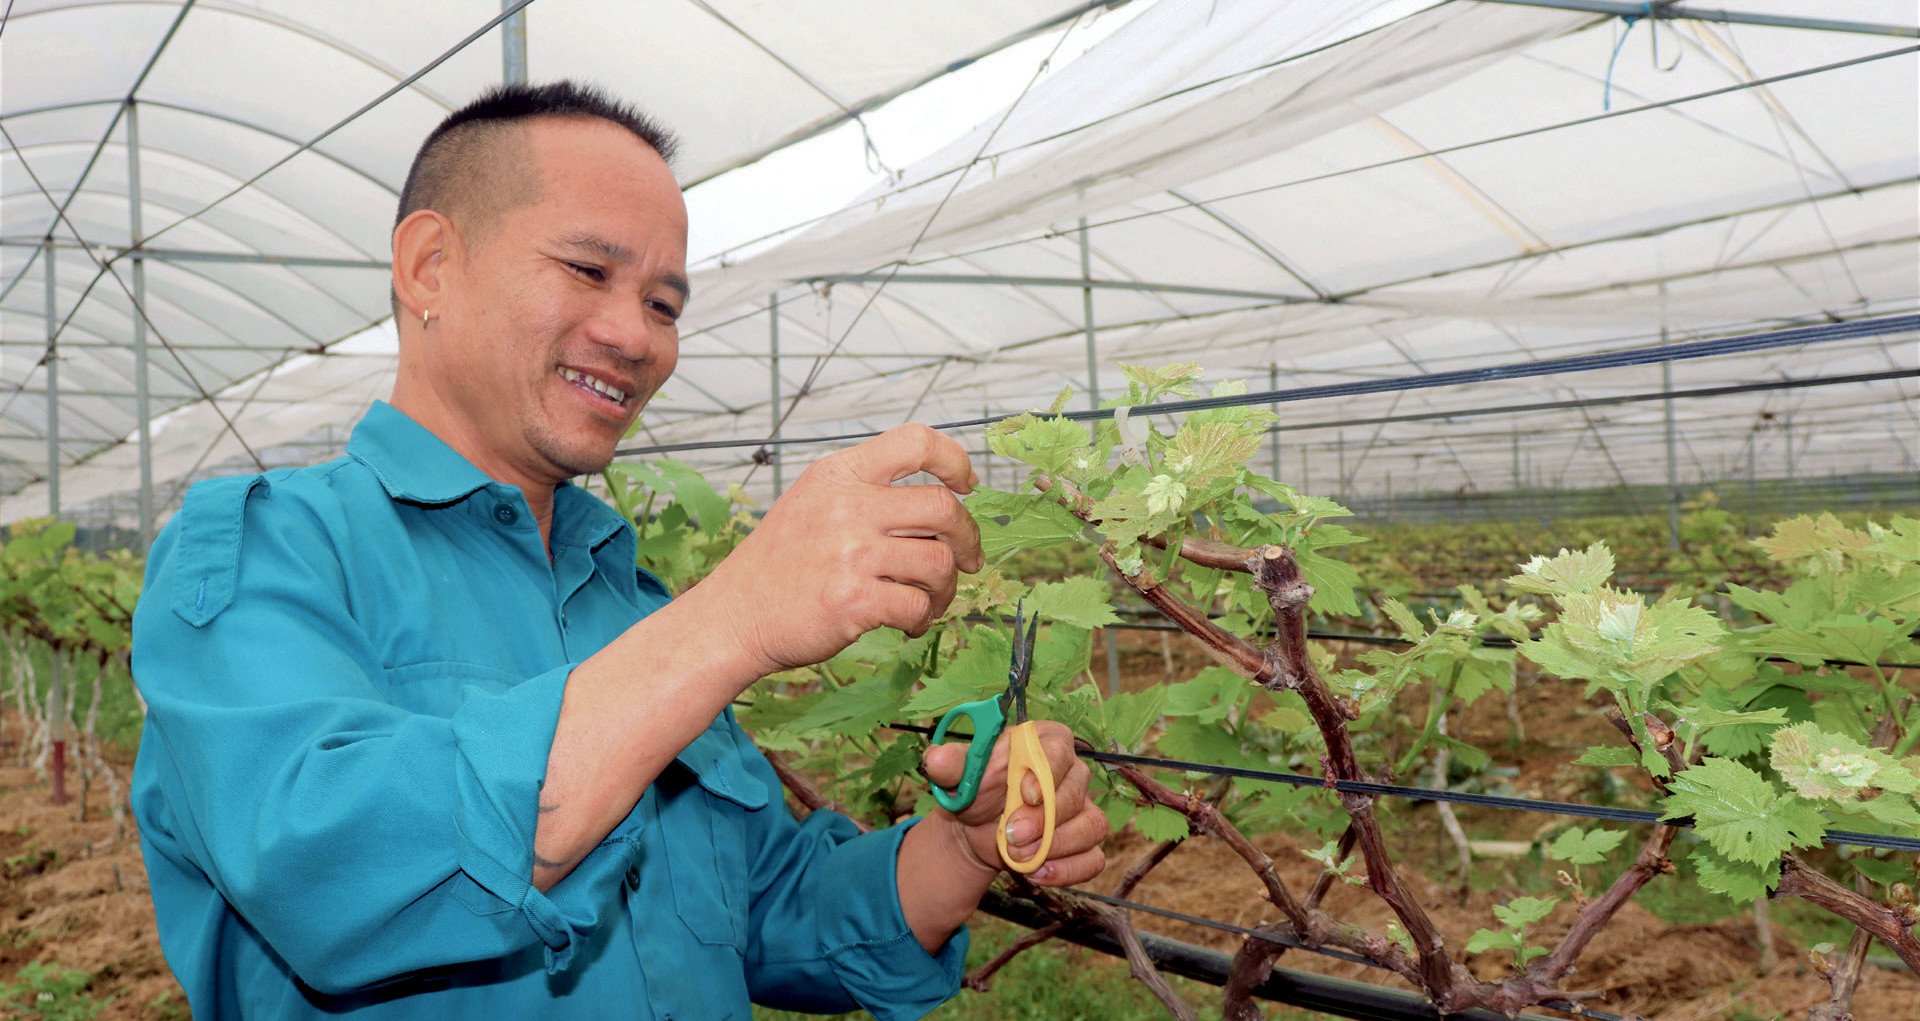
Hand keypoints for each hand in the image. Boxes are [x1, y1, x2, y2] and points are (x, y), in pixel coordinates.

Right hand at [691, 424, 983, 677]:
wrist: (734, 615)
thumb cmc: (781, 564)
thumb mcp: (814, 502)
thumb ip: (868, 491)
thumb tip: (942, 503)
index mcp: (839, 474)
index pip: (916, 442)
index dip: (954, 460)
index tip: (967, 484)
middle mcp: (847, 506)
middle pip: (943, 507)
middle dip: (968, 538)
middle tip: (968, 560)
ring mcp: (850, 553)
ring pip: (939, 563)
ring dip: (945, 588)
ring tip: (927, 600)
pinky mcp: (854, 599)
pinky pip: (918, 605)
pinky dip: (922, 618)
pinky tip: (906, 622)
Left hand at [921, 721, 1108, 885]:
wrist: (978, 826)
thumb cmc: (976, 789)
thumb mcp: (959, 775)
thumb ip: (949, 764)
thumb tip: (936, 758)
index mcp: (1045, 742)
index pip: (1060, 749)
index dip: (1047, 772)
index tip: (1025, 793)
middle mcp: (1072, 772)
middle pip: (1076, 791)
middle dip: (1044, 819)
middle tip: (1010, 834)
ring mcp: (1083, 809)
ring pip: (1091, 826)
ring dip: (1055, 847)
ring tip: (1018, 857)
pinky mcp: (1086, 842)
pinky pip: (1094, 859)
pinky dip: (1068, 871)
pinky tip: (1037, 873)